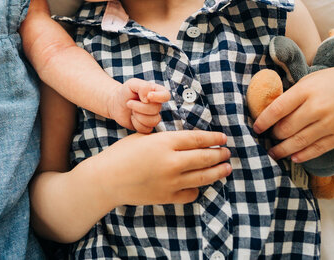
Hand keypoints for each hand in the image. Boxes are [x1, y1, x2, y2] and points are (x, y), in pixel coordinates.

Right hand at [96, 130, 231, 205]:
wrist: (107, 179)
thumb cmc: (121, 154)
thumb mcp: (143, 137)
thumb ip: (166, 139)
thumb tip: (188, 140)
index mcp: (164, 142)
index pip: (198, 139)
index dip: (213, 139)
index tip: (223, 138)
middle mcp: (171, 162)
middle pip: (205, 158)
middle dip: (219, 155)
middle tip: (226, 153)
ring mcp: (171, 182)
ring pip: (203, 177)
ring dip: (218, 172)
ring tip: (226, 168)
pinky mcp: (167, 197)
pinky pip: (191, 193)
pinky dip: (197, 188)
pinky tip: (200, 184)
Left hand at [106, 78, 169, 132]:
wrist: (115, 104)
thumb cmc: (125, 92)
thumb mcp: (132, 84)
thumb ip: (143, 87)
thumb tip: (148, 98)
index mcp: (156, 92)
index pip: (166, 95)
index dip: (158, 97)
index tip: (148, 96)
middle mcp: (157, 105)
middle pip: (156, 109)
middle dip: (139, 107)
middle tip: (129, 102)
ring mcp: (153, 117)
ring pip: (153, 121)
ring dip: (138, 116)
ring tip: (131, 110)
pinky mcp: (147, 126)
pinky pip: (146, 129)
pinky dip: (136, 123)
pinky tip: (132, 118)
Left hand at [253, 66, 333, 163]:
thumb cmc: (333, 83)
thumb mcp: (310, 80)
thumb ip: (293, 94)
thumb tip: (269, 112)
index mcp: (305, 90)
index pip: (277, 109)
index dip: (263, 121)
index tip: (255, 128)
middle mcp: (317, 107)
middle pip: (286, 128)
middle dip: (273, 136)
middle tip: (267, 139)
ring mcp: (330, 123)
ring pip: (299, 142)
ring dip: (283, 150)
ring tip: (273, 153)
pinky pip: (316, 149)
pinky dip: (302, 156)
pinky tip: (293, 157)